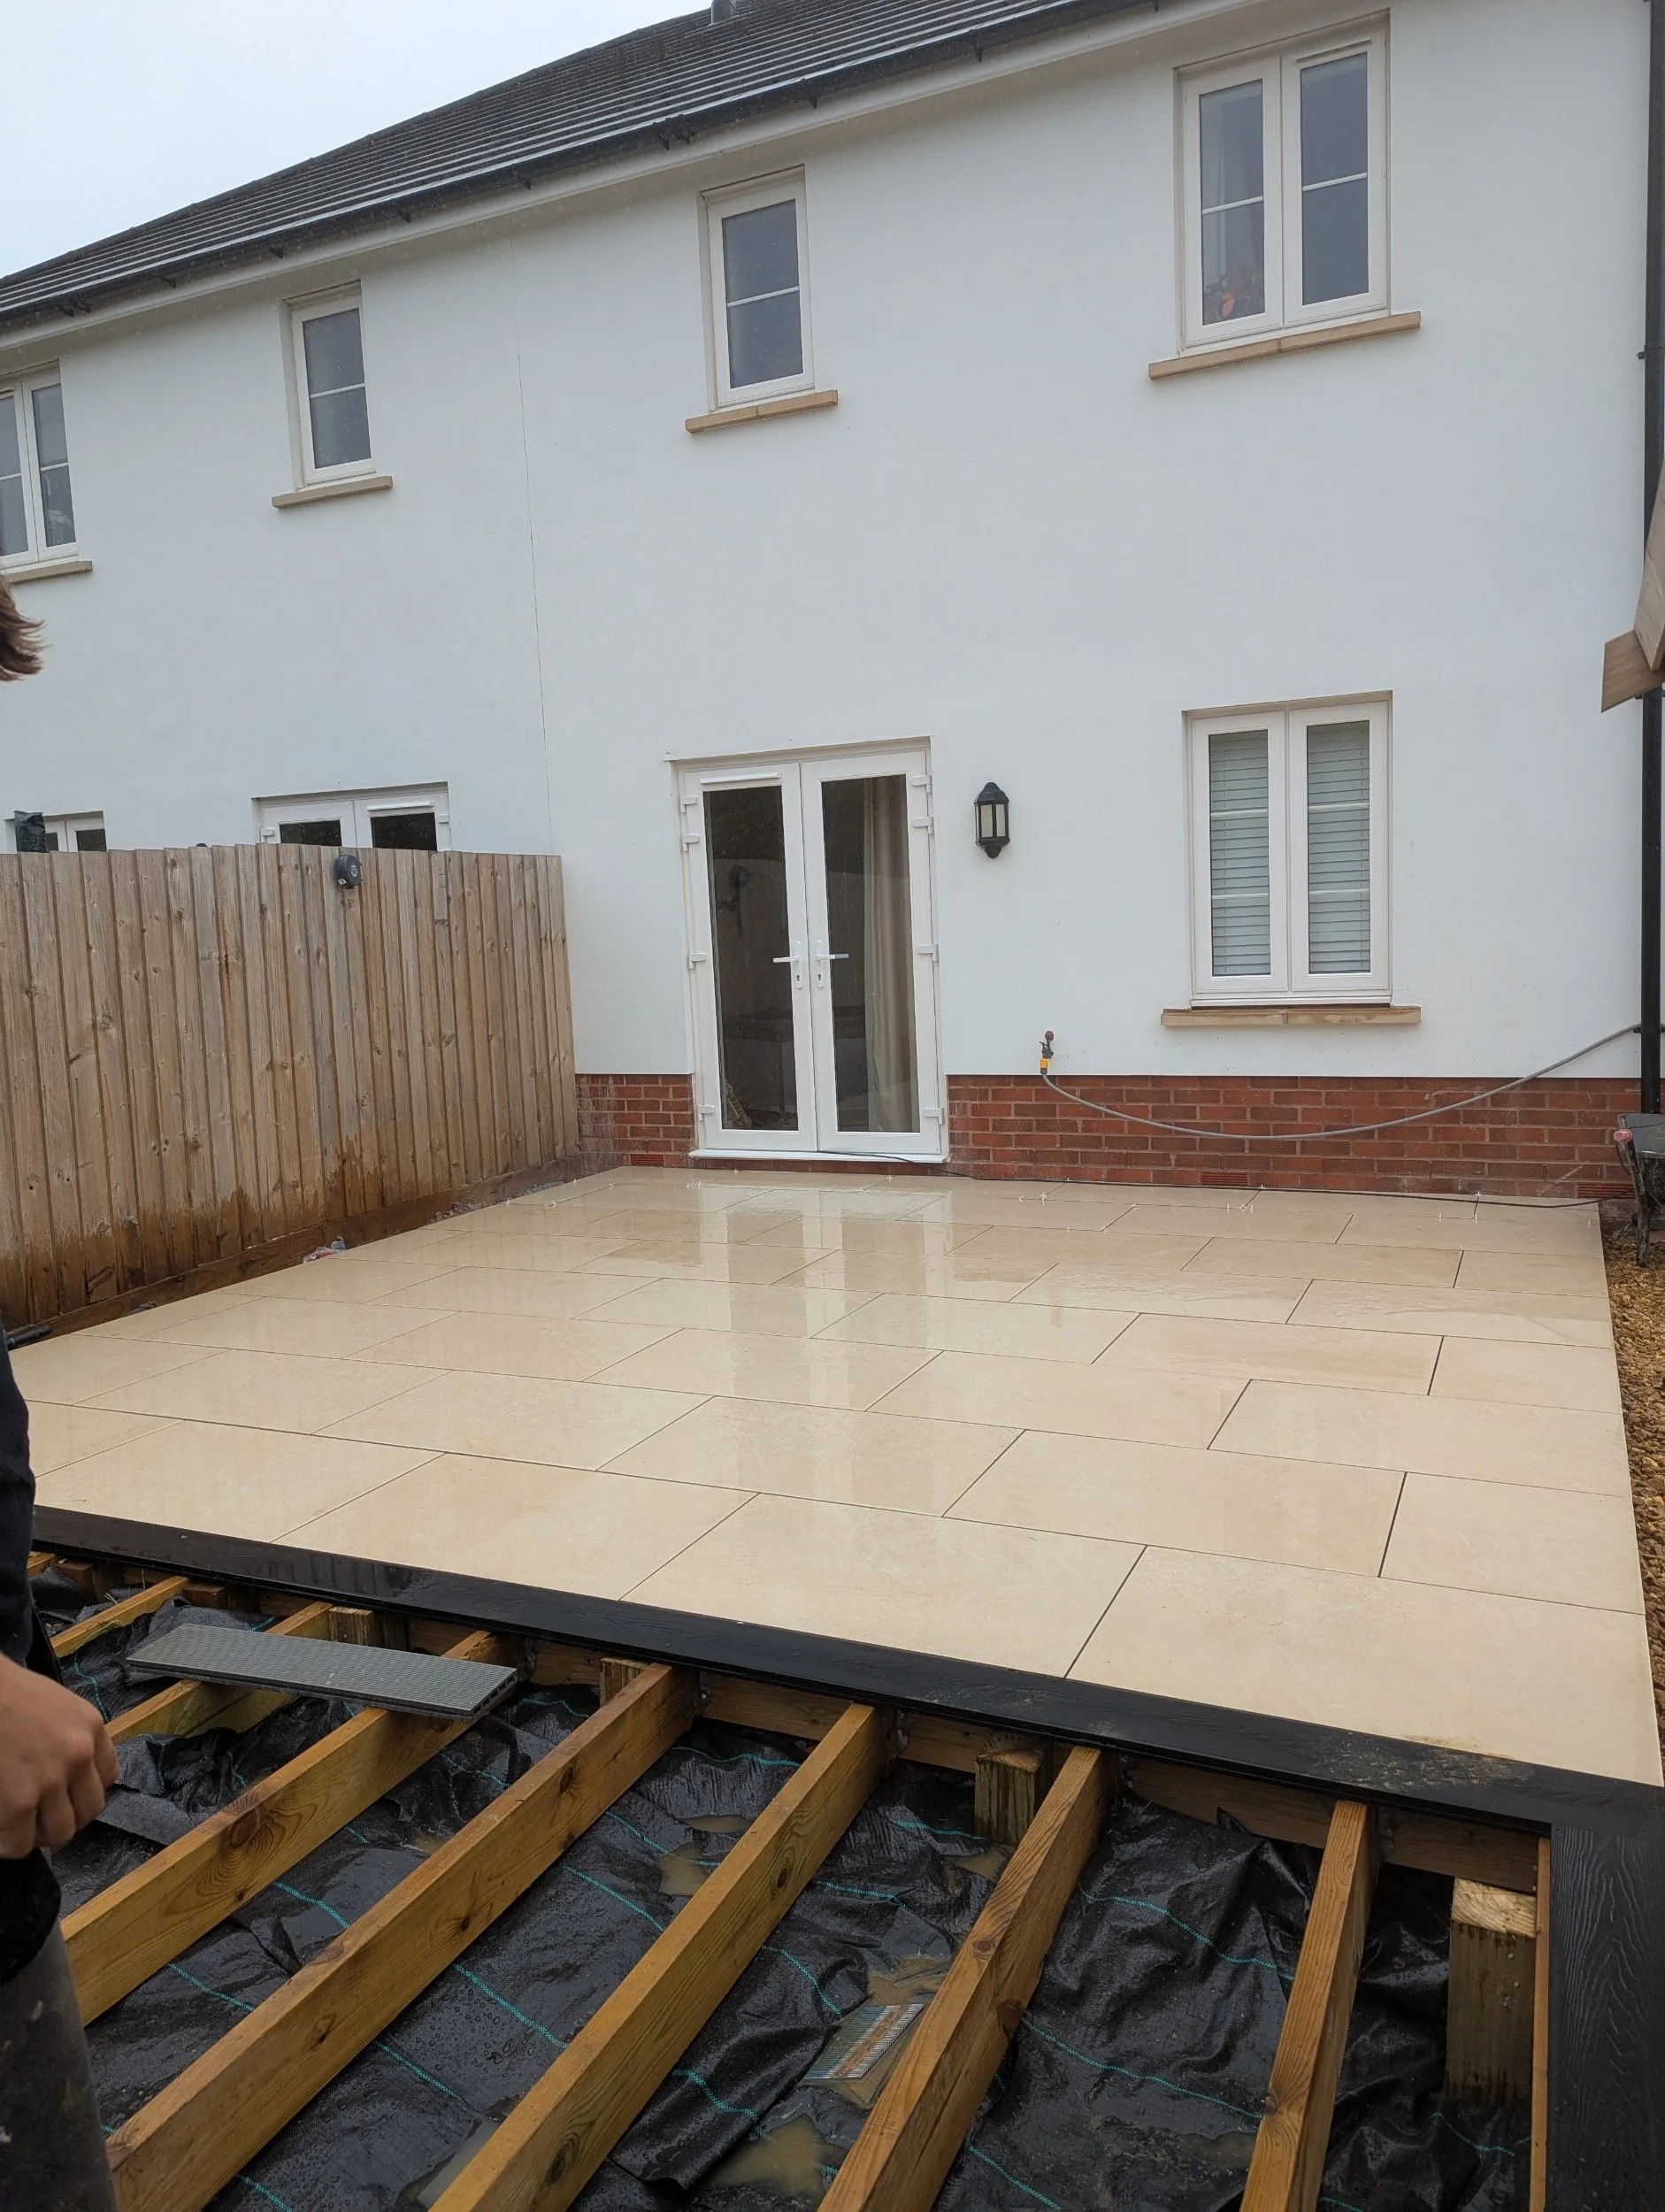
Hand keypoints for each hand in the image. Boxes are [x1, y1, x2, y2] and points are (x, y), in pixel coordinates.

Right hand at [0, 1653, 116, 1856]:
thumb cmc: (6, 1691)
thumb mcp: (55, 1703)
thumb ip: (68, 1734)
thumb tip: (64, 1771)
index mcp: (90, 1727)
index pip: (108, 1775)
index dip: (84, 1790)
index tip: (66, 1794)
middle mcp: (79, 1754)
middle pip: (90, 1809)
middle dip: (67, 1817)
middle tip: (43, 1816)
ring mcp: (51, 1780)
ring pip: (61, 1832)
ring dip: (40, 1834)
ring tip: (20, 1825)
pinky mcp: (19, 1802)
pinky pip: (21, 1842)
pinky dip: (10, 1843)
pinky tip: (1, 1833)